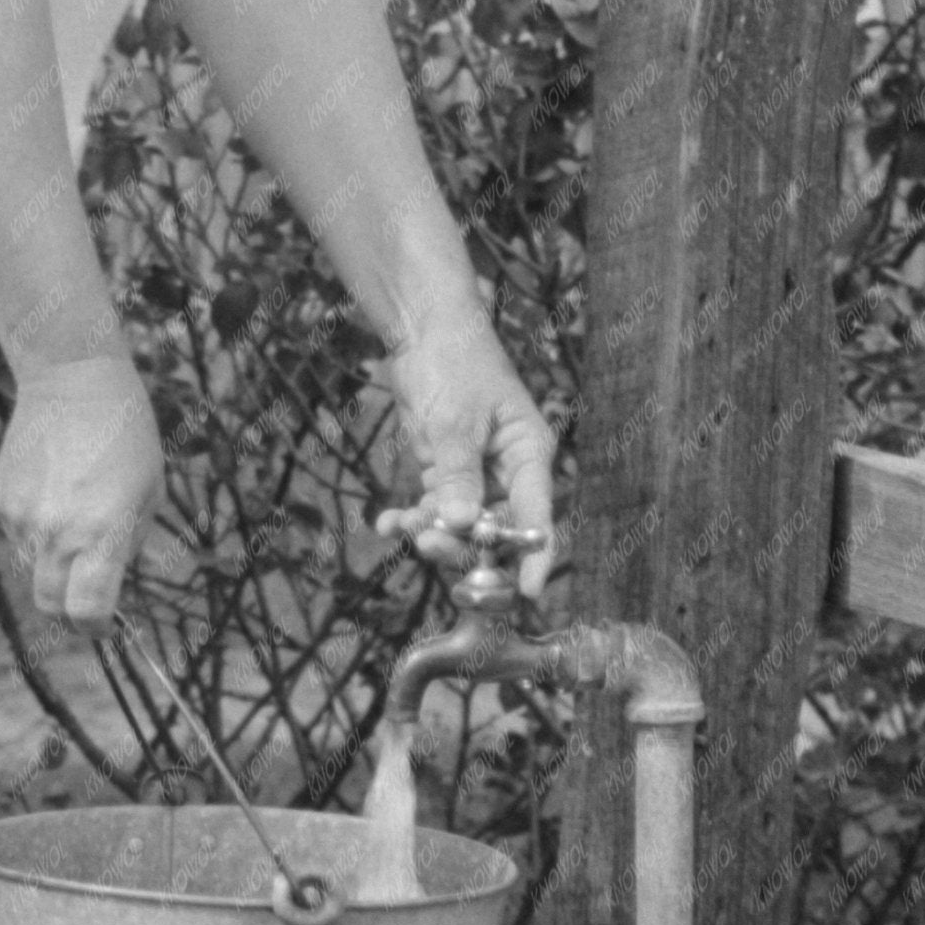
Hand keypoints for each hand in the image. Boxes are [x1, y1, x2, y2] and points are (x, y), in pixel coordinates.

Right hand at [0, 353, 164, 623]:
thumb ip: (129, 546)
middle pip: (51, 605)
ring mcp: (22, 519)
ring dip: (51, 564)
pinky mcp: (0, 502)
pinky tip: (52, 494)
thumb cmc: (125, 435)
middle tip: (87, 594)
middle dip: (70, 610)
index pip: (87, 611)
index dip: (97, 628)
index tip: (105, 624)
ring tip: (73, 517)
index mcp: (102, 534)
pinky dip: (33, 533)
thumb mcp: (149, 493)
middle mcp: (56, 533)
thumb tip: (111, 583)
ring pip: (31, 571)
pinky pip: (16, 539)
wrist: (72, 381)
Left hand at [379, 318, 556, 585]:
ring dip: (432, 534)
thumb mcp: (455, 421)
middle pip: (495, 531)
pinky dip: (410, 519)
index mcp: (529, 457)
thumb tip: (461, 524)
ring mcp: (476, 476)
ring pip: (460, 527)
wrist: (424, 331)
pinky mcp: (445, 474)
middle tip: (427, 544)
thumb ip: (458, 475)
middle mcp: (508, 473)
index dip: (533, 557)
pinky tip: (387, 523)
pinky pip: (433, 510)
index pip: (538, 517)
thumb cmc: (454, 364)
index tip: (526, 593)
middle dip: (463, 546)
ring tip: (403, 528)